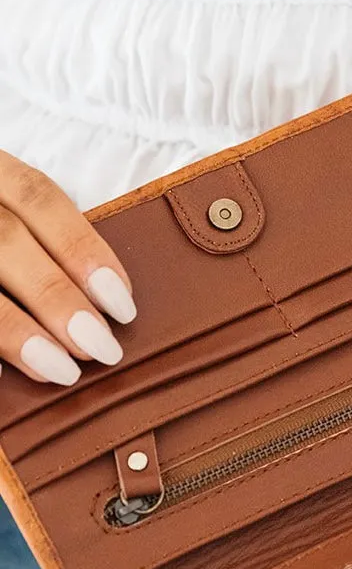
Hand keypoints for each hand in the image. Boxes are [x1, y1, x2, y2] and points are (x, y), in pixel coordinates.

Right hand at [0, 152, 135, 385]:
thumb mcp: (3, 213)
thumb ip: (38, 245)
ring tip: (60, 370)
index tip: (123, 305)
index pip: (39, 198)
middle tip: (101, 348)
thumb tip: (99, 309)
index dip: (84, 250)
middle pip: (5, 239)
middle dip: (57, 297)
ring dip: (16, 330)